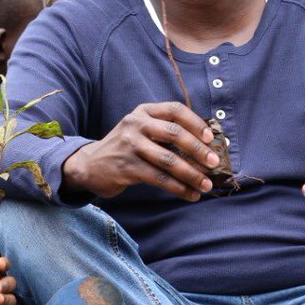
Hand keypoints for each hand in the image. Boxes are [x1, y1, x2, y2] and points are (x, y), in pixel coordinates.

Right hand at [61, 102, 218, 201]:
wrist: (90, 165)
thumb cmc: (126, 148)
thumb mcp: (141, 130)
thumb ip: (166, 132)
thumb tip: (206, 147)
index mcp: (144, 111)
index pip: (175, 110)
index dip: (196, 123)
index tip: (211, 138)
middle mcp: (136, 124)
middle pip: (174, 133)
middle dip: (198, 150)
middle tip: (214, 164)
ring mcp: (130, 145)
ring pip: (169, 160)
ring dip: (192, 174)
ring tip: (206, 185)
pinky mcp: (127, 167)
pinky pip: (159, 178)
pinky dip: (178, 188)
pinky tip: (190, 194)